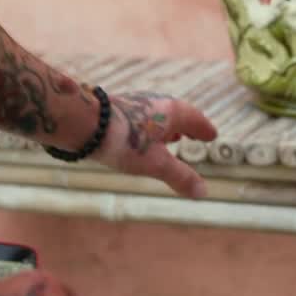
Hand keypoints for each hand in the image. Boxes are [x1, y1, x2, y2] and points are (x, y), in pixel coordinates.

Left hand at [97, 91, 217, 197]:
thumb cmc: (125, 141)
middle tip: (194, 135)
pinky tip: (141, 138)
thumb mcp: (156, 164)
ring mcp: (135, 104)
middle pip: (177, 114)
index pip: (195, 119)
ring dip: (167, 127)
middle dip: (186, 126)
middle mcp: (155, 103)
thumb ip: (180, 176)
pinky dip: (149, 129)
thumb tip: (203, 192)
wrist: (83, 123)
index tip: (212, 135)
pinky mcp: (117, 111)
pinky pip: (142, 119)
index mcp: (171, 111)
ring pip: (158, 115)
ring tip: (171, 138)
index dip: (204, 129)